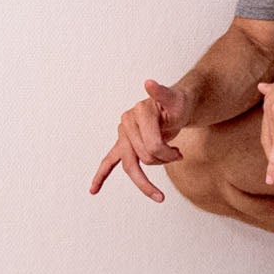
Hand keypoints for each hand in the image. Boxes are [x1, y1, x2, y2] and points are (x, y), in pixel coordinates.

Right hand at [89, 79, 188, 201]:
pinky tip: (93, 190)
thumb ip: (162, 93)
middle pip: (143, 157)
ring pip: (130, 165)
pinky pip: (108, 162)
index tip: (180, 154)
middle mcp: (127, 122)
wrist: (175, 106)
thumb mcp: (175, 100)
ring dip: (146, 177)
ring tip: (163, 168)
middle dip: (162, 162)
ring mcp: (123, 134)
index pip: (153, 145)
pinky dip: (101, 176)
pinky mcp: (122, 144)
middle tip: (178, 156)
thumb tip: (148, 83)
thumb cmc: (177, 104)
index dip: (168, 154)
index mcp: (139, 112)